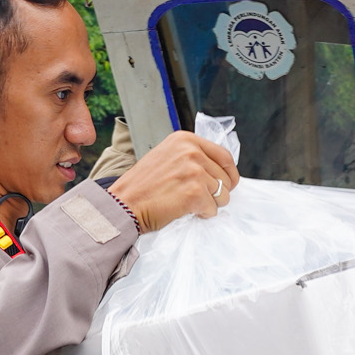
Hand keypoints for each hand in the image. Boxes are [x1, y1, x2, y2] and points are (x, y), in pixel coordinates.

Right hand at [108, 133, 239, 231]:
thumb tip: (218, 169)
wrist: (124, 204)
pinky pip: (212, 209)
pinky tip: (184, 210)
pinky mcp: (195, 192)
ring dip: (209, 204)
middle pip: (226, 177)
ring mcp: (194, 171)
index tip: (228, 184)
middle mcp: (191, 151)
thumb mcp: (166, 157)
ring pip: (222, 195)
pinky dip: (202, 214)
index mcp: (185, 139)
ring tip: (187, 203)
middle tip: (198, 199)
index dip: (229, 174)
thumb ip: (191, 157)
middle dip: (217, 193)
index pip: (224, 156)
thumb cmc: (142, 186)